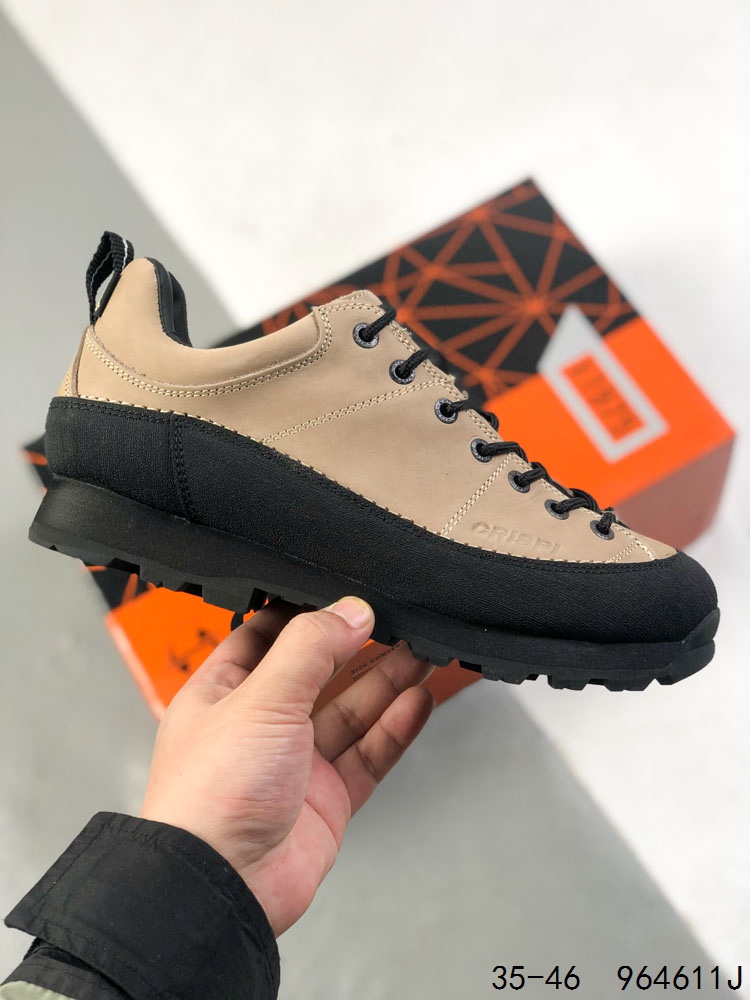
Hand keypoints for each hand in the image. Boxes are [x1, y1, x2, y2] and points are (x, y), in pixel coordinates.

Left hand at [140, 597, 434, 935]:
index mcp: (223, 692)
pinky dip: (394, 729)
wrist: (223, 886)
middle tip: (399, 623)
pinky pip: (368, 755)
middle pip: (319, 673)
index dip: (306, 614)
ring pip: (350, 712)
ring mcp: (295, 764)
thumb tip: (350, 611)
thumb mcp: (261, 699)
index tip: (345, 598)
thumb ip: (310, 649)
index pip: (266, 637)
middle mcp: (259, 725)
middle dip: (358, 647)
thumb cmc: (211, 796)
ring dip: (387, 683)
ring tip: (422, 653)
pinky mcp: (326, 800)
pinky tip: (417, 703)